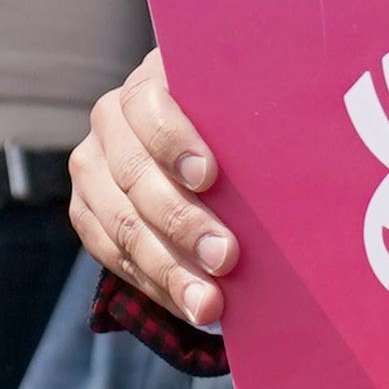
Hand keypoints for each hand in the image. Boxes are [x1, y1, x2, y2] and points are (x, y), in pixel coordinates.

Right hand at [74, 51, 235, 326]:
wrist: (196, 136)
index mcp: (149, 83)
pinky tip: (189, 306)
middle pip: (136, 175)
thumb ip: (253, 116)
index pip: (150, 106)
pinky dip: (156, 286)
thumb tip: (303, 145)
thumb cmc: (235, 120)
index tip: (209, 176)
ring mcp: (92, 168)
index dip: (175, 142)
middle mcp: (110, 120)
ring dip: (169, 270)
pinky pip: (113, 256)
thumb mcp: (241, 106)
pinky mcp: (86, 212)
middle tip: (226, 257)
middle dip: (181, 222)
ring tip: (208, 305)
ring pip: (121, 225)